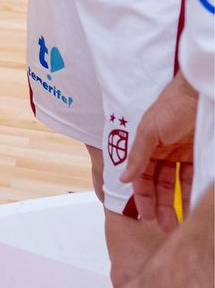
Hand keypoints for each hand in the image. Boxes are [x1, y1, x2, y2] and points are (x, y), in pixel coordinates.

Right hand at [120, 74, 197, 231]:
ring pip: (176, 185)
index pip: (140, 175)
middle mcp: (162, 152)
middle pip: (157, 183)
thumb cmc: (169, 106)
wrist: (197, 95)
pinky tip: (190, 207)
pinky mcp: (198, 156)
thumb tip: (123, 178)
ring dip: (175, 204)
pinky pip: (193, 179)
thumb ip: (136, 155)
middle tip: (162, 225)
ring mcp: (181, 155)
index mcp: (145, 145)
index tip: (144, 214)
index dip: (141, 194)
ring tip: (177, 224)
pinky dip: (191, 192)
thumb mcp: (147, 131)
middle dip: (158, 204)